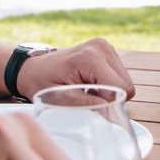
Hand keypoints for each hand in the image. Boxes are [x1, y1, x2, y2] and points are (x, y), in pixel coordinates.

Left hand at [17, 37, 135, 100]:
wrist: (33, 68)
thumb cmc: (42, 84)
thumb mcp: (61, 99)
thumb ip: (89, 105)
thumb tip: (113, 113)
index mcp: (91, 58)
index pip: (121, 88)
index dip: (111, 104)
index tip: (92, 107)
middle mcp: (101, 47)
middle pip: (126, 85)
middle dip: (110, 97)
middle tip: (87, 98)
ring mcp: (105, 46)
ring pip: (124, 81)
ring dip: (109, 91)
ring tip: (86, 90)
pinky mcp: (106, 50)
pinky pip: (119, 75)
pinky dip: (108, 83)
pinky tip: (90, 83)